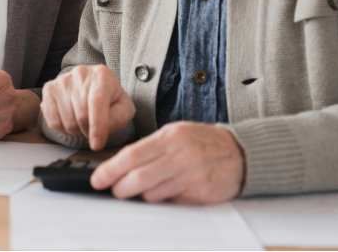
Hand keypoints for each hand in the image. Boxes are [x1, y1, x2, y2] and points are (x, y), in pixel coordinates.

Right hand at [40, 64, 133, 149]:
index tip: (97, 145)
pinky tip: (70, 121)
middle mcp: (80, 74)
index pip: (97, 102)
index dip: (97, 126)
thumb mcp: (124, 108)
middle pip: (81, 115)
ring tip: (82, 123)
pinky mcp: (49, 89)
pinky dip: (62, 129)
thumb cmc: (110, 100)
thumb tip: (102, 129)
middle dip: (88, 130)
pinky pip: (52, 121)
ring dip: (76, 130)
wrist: (92, 86)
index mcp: (102, 75)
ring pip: (67, 121)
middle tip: (93, 130)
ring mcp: (62, 81)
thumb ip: (118, 118)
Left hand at [90, 121, 244, 203]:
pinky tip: (165, 193)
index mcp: (169, 138)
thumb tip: (120, 165)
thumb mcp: (174, 135)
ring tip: (141, 191)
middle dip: (120, 187)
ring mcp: (191, 175)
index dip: (110, 170)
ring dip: (141, 195)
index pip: (131, 155)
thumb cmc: (201, 143)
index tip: (97, 179)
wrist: (240, 153)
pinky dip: (163, 200)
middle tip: (114, 191)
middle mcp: (180, 155)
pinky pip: (172, 201)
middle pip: (139, 177)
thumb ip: (150, 148)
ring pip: (153, 193)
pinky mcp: (201, 193)